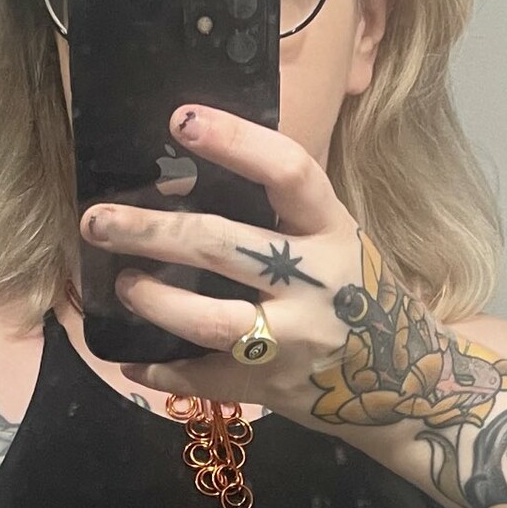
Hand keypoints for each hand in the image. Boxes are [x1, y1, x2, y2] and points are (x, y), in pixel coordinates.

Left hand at [79, 102, 380, 427]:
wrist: (409, 384)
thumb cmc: (359, 297)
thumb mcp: (339, 243)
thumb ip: (284, 217)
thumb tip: (188, 179)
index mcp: (333, 231)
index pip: (287, 171)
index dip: (234, 141)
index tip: (180, 120)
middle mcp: (316, 282)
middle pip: (223, 244)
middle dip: (151, 231)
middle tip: (97, 220)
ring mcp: (295, 340)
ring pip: (209, 320)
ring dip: (153, 300)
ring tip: (121, 285)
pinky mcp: (275, 387)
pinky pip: (204, 378)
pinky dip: (161, 369)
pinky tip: (132, 358)